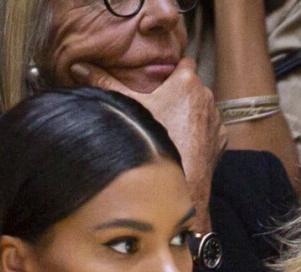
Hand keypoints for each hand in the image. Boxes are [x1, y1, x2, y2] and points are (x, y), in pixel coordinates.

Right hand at [70, 58, 226, 231]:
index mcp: (187, 82)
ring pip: (202, 110)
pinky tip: (184, 143)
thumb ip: (105, 84)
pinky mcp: (221, 140)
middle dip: (180, 94)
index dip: (173, 69)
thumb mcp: (127, 108)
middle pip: (192, 88)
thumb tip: (79, 68)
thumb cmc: (154, 139)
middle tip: (161, 106)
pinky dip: (200, 135)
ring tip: (171, 127)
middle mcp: (207, 97)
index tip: (162, 79)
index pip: (185, 62)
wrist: (178, 179)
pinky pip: (210, 131)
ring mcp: (216, 120)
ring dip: (191, 114)